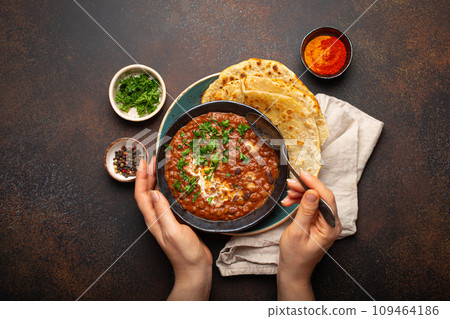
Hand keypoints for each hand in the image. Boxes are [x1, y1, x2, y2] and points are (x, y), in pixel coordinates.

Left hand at [134, 157, 212, 299]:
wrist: (194, 268)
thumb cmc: (184, 253)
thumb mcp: (173, 231)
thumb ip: (163, 212)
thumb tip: (154, 192)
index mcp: (152, 220)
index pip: (141, 195)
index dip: (140, 177)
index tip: (144, 161)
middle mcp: (156, 218)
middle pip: (147, 193)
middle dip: (147, 175)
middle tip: (152, 159)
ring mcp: (165, 219)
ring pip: (156, 196)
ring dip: (155, 180)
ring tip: (159, 166)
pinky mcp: (175, 221)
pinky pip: (166, 201)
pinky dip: (167, 189)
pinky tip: (174, 184)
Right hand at [277, 171, 341, 299]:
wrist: (293, 270)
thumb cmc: (295, 256)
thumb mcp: (298, 232)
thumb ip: (306, 211)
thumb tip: (312, 192)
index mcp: (331, 227)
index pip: (326, 198)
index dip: (314, 184)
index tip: (302, 174)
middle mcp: (331, 223)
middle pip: (321, 197)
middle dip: (305, 188)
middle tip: (290, 183)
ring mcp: (325, 222)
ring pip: (315, 199)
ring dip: (300, 194)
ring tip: (287, 195)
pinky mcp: (318, 222)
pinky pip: (310, 206)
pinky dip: (299, 201)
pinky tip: (289, 201)